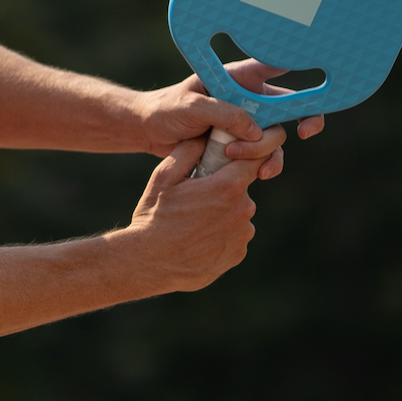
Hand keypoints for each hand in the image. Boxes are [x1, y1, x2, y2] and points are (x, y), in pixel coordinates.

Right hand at [112, 134, 274, 292]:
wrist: (148, 263)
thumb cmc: (154, 216)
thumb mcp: (163, 177)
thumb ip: (189, 151)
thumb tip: (206, 137)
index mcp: (228, 187)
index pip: (253, 161)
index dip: (241, 159)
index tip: (227, 162)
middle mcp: (243, 210)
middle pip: (241, 190)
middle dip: (223, 191)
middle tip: (194, 200)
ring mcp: (242, 235)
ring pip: (238, 215)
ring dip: (222, 215)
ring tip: (192, 224)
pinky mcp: (237, 255)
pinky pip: (234, 238)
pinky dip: (220, 236)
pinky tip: (196, 240)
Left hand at [132, 60, 324, 179]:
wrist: (149, 132)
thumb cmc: (165, 109)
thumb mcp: (190, 106)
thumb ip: (222, 113)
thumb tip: (255, 130)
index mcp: (239, 77)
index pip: (277, 65)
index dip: (304, 68)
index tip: (320, 82)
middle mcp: (250, 97)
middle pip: (292, 107)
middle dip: (304, 120)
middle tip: (304, 133)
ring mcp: (248, 122)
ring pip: (278, 137)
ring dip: (269, 151)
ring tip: (244, 160)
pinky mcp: (241, 144)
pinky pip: (265, 156)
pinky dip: (265, 165)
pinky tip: (258, 175)